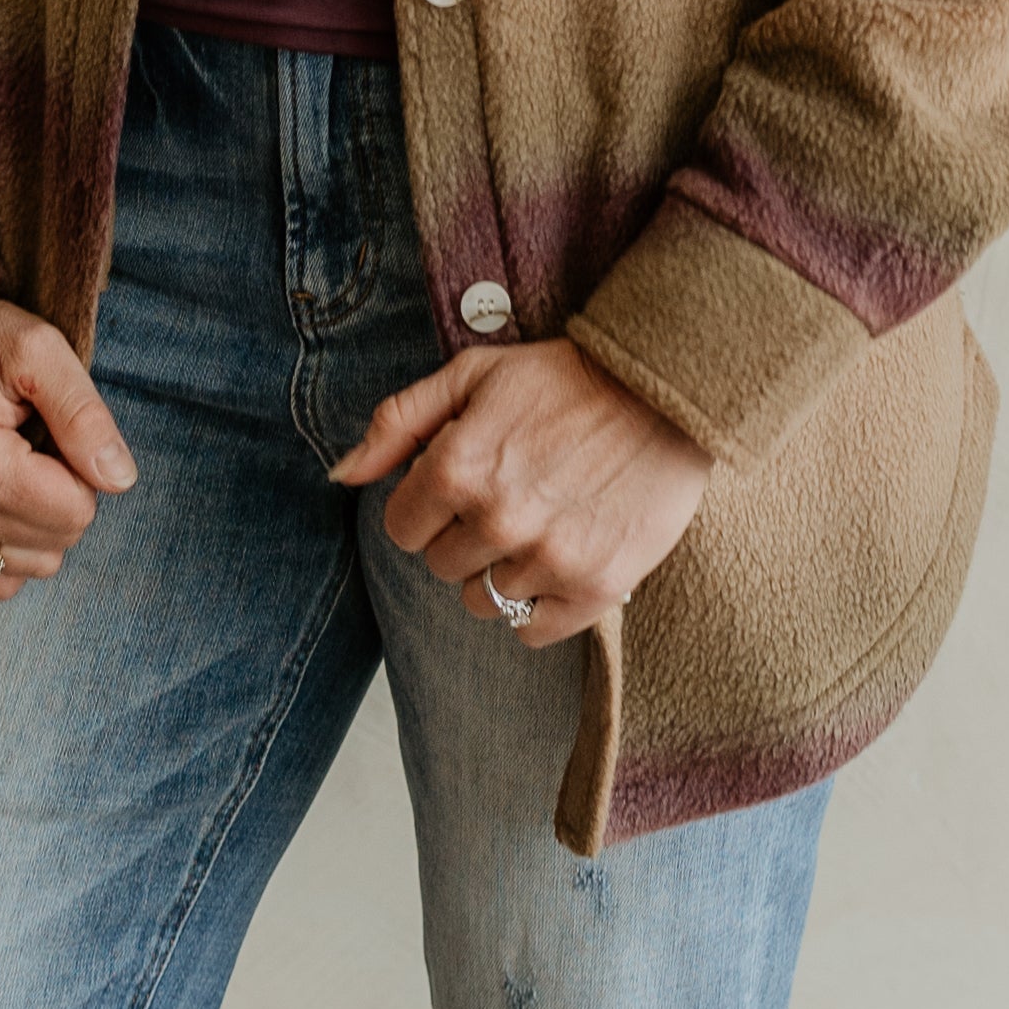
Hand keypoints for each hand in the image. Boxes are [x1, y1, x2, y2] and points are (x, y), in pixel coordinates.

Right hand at [0, 285, 135, 596]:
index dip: (81, 468)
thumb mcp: (39, 349)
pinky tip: (0, 494)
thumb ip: (84, 416)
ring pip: (31, 565)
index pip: (75, 512)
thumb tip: (120, 479)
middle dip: (61, 493)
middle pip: (57, 541)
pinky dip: (11, 543)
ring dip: (38, 520)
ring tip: (13, 462)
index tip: (52, 428)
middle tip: (32, 440)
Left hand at [329, 338, 709, 649]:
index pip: (402, 529)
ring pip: (485, 602)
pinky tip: (561, 558)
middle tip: (512, 494)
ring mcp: (549, 559)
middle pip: (442, 567)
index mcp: (457, 466)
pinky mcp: (597, 587)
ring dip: (503, 569)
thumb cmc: (563, 380)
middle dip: (465, 535)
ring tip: (541, 522)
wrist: (665, 392)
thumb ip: (398, 422)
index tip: (461, 485)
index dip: (427, 506)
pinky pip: (533, 633)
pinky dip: (541, 606)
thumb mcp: (472, 375)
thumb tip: (343, 475)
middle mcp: (498, 519)